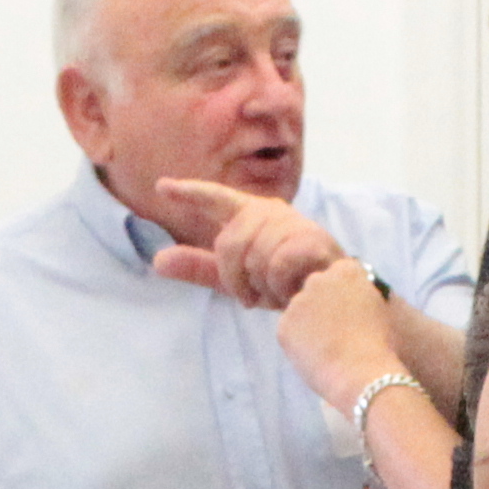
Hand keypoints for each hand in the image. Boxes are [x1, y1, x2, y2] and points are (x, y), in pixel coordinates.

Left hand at [149, 177, 350, 310]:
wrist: (332, 302)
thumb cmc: (286, 284)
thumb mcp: (237, 277)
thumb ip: (199, 268)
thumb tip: (156, 261)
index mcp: (252, 215)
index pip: (216, 199)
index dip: (190, 192)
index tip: (162, 187)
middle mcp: (271, 212)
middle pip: (229, 243)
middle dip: (236, 278)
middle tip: (255, 295)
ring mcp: (293, 223)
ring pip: (252, 258)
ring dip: (261, 287)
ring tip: (282, 290)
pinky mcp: (311, 240)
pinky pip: (274, 267)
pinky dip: (280, 288)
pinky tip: (296, 289)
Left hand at [277, 257, 401, 418]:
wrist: (363, 372)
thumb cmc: (381, 348)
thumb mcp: (380, 310)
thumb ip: (359, 299)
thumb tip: (346, 306)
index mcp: (348, 270)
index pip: (337, 278)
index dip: (343, 301)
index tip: (349, 318)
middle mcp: (320, 278)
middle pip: (315, 292)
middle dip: (322, 310)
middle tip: (336, 337)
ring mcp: (299, 300)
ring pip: (300, 314)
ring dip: (309, 329)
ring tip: (329, 352)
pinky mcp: (284, 324)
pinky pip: (289, 334)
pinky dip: (298, 347)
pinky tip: (317, 360)